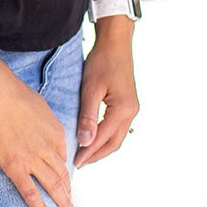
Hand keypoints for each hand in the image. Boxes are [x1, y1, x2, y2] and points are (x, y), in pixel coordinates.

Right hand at [0, 51, 73, 206]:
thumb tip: (43, 127)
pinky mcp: (15, 167)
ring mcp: (33, 159)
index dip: (64, 169)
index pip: (63, 156)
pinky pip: (30, 193)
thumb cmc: (12, 92)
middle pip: (62, 174)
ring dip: (62, 201)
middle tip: (70, 203)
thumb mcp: (37, 104)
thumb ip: (44, 121)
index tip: (64, 178)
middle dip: (68, 190)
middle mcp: (49, 148)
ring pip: (53, 186)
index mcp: (55, 131)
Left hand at [73, 18, 138, 167]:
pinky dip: (105, 136)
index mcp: (123, 110)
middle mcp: (131, 112)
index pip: (103, 139)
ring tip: (84, 155)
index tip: (74, 162)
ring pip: (117, 137)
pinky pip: (117, 127)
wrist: (115, 43)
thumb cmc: (102, 61)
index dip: (88, 152)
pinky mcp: (128, 104)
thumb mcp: (91, 88)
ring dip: (101, 147)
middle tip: (78, 163)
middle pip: (114, 143)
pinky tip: (93, 138)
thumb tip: (85, 141)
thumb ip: (88, 116)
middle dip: (96, 154)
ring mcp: (131, 109)